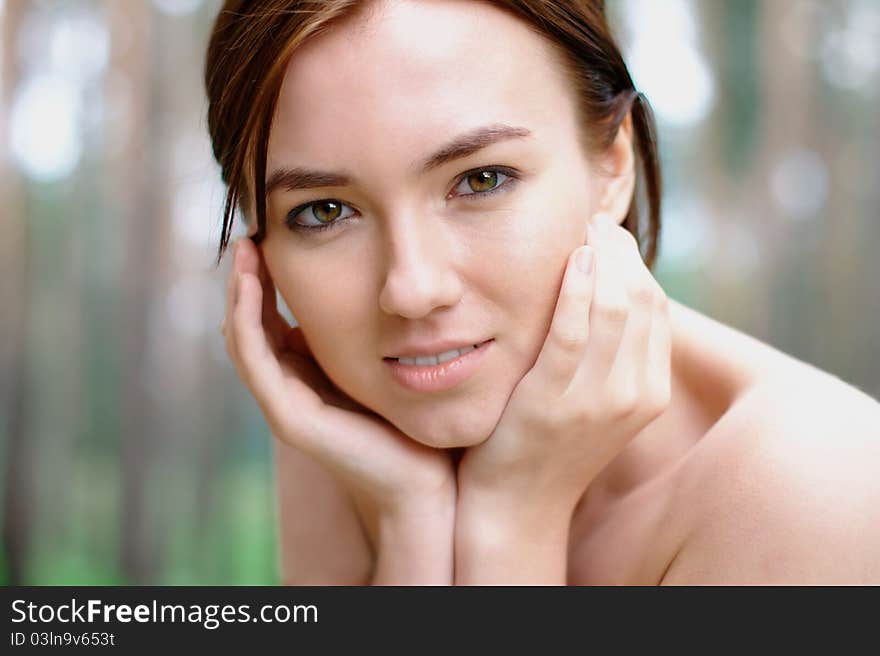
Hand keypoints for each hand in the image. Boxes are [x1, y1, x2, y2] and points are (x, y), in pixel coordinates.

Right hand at [221, 237, 454, 515]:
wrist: (426, 483)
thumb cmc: (413, 424)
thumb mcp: (383, 365)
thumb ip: (366, 334)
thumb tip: (373, 288)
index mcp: (306, 376)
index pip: (269, 320)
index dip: (264, 279)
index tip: (271, 235)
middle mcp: (287, 389)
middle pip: (249, 324)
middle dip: (247, 278)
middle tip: (250, 232)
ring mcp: (282, 404)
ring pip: (243, 338)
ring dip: (239, 291)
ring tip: (246, 248)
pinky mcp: (288, 417)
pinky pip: (256, 358)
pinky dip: (248, 317)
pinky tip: (250, 282)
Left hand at [458, 213, 671, 513]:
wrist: (518, 503)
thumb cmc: (549, 441)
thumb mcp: (596, 399)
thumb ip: (610, 352)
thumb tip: (608, 289)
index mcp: (650, 392)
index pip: (657, 309)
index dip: (636, 264)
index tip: (611, 236)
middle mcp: (634, 395)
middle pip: (641, 300)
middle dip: (621, 252)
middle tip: (595, 222)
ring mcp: (597, 400)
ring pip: (614, 307)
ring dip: (601, 259)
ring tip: (582, 232)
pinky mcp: (553, 400)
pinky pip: (572, 329)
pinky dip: (575, 287)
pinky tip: (570, 259)